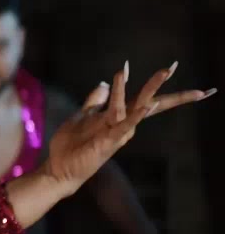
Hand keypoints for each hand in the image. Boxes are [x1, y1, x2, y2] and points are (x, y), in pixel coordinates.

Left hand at [43, 61, 213, 192]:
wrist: (60, 168)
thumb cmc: (71, 145)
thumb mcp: (82, 116)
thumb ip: (95, 101)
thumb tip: (104, 84)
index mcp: (117, 116)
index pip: (140, 97)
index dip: (155, 83)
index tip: (172, 67)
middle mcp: (122, 124)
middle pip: (146, 100)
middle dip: (160, 84)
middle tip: (174, 66)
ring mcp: (118, 132)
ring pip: (137, 106)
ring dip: (149, 89)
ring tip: (164, 72)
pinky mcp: (109, 141)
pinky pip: (124, 125)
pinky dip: (136, 115)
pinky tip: (148, 104)